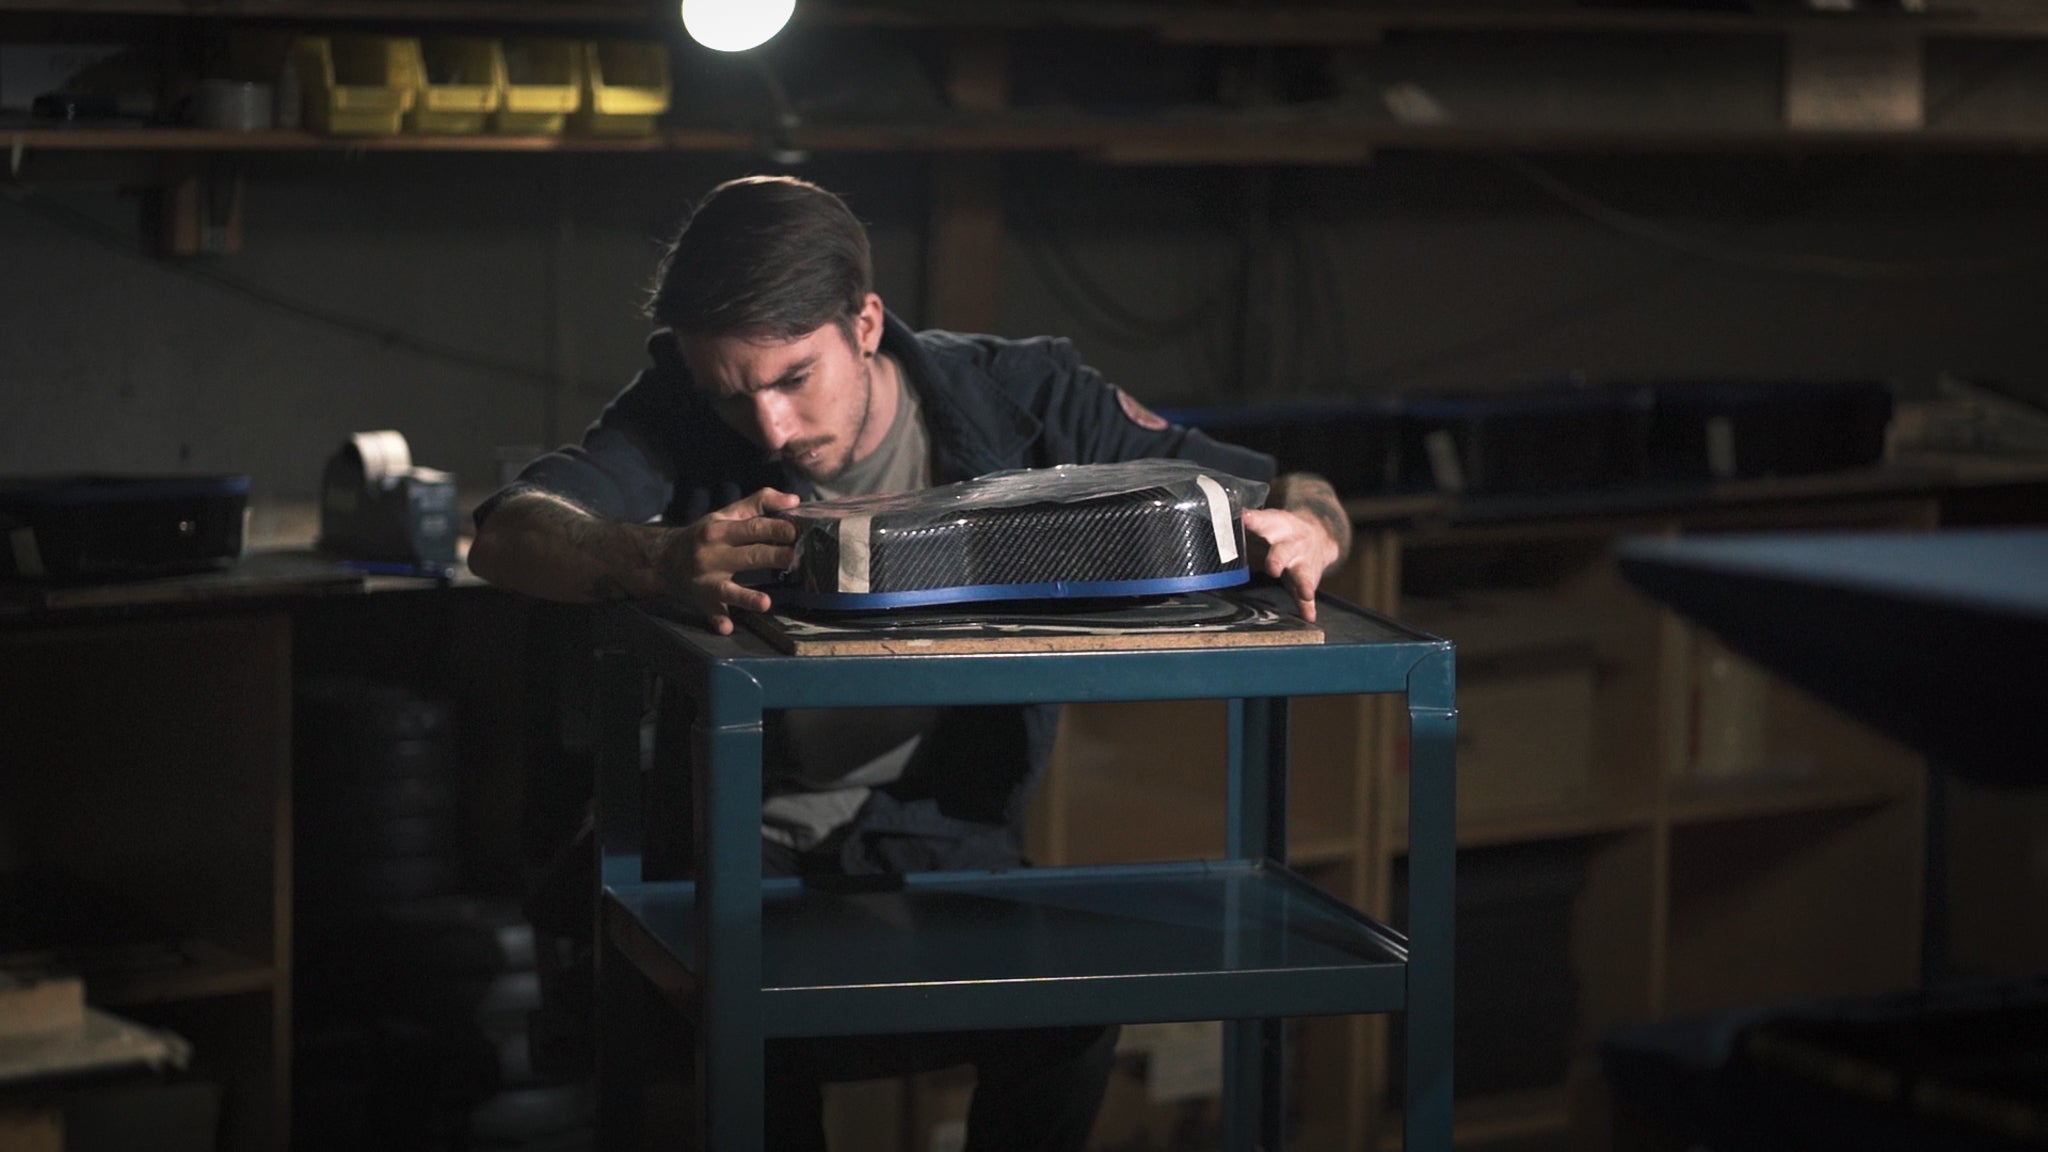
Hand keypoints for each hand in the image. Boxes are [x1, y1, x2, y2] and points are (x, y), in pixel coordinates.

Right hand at [660, 488, 800, 634]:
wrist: (665, 560)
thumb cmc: (707, 535)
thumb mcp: (728, 514)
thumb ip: (760, 503)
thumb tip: (794, 500)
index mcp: (721, 531)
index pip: (753, 528)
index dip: (775, 529)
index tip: (796, 532)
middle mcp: (713, 555)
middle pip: (748, 556)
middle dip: (772, 557)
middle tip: (795, 558)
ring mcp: (707, 581)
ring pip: (728, 590)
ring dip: (746, 597)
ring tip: (766, 602)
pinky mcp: (703, 602)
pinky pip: (711, 613)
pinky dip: (718, 620)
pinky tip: (727, 628)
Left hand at [1242, 506, 1341, 621]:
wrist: (1319, 536)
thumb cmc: (1279, 534)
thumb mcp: (1265, 525)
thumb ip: (1245, 527)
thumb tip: (1213, 522)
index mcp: (1276, 527)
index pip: (1263, 522)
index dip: (1254, 521)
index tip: (1245, 519)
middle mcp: (1290, 544)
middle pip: (1283, 551)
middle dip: (1278, 560)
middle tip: (1272, 569)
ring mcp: (1302, 562)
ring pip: (1302, 573)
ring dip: (1302, 584)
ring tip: (1305, 593)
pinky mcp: (1309, 579)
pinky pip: (1308, 594)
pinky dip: (1307, 605)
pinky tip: (1308, 615)